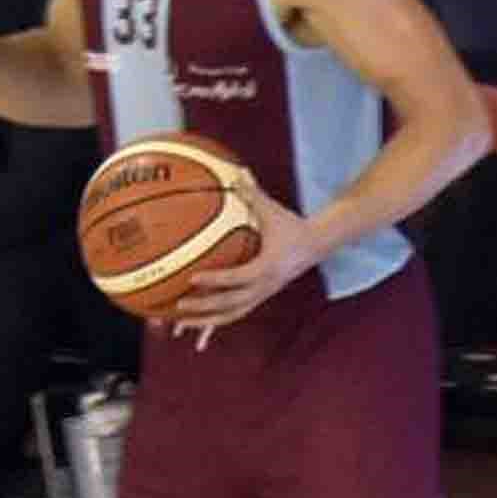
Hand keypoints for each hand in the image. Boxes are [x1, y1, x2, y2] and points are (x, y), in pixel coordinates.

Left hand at [170, 185, 318, 332]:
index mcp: (267, 267)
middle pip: (232, 304)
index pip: (238, 277)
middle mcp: (265, 286)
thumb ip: (253, 194)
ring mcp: (263, 295)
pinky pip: (236, 312)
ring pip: (232, 315)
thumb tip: (236, 173)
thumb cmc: (292, 225)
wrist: (317, 245)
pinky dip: (216, 319)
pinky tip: (197, 323)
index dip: (215, 279)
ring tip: (180, 324)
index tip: (193, 277)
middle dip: (205, 306)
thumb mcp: (273, 210)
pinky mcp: (261, 297)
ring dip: (207, 322)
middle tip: (179, 303)